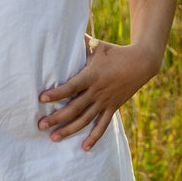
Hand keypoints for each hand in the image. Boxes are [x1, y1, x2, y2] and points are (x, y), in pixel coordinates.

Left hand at [38, 38, 159, 150]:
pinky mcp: (112, 108)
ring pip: (85, 120)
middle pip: (74, 108)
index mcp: (91, 76)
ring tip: (54, 138)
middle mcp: (97, 92)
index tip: (41, 99)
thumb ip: (79, 43)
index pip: (70, 87)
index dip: (56, 93)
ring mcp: (105, 102)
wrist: (141, 63)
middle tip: (40, 125)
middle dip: (56, 117)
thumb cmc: (115, 52)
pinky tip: (84, 148)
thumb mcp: (97, 46)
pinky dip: (94, 137)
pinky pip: (102, 125)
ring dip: (69, 130)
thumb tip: (62, 32)